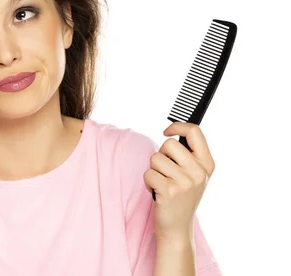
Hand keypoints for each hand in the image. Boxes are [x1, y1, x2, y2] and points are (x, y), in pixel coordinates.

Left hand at [143, 122, 215, 241]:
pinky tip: (156, 192)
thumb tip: (173, 130)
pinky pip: (148, 173)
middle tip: (165, 172)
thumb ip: (189, 155)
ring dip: (153, 170)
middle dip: (161, 155)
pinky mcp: (169, 191)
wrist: (177, 228)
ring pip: (155, 158)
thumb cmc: (181, 197)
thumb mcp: (194, 175)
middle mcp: (199, 172)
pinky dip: (147, 182)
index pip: (195, 132)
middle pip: (169, 144)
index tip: (166, 131)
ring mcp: (185, 183)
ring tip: (162, 184)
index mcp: (207, 165)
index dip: (177, 126)